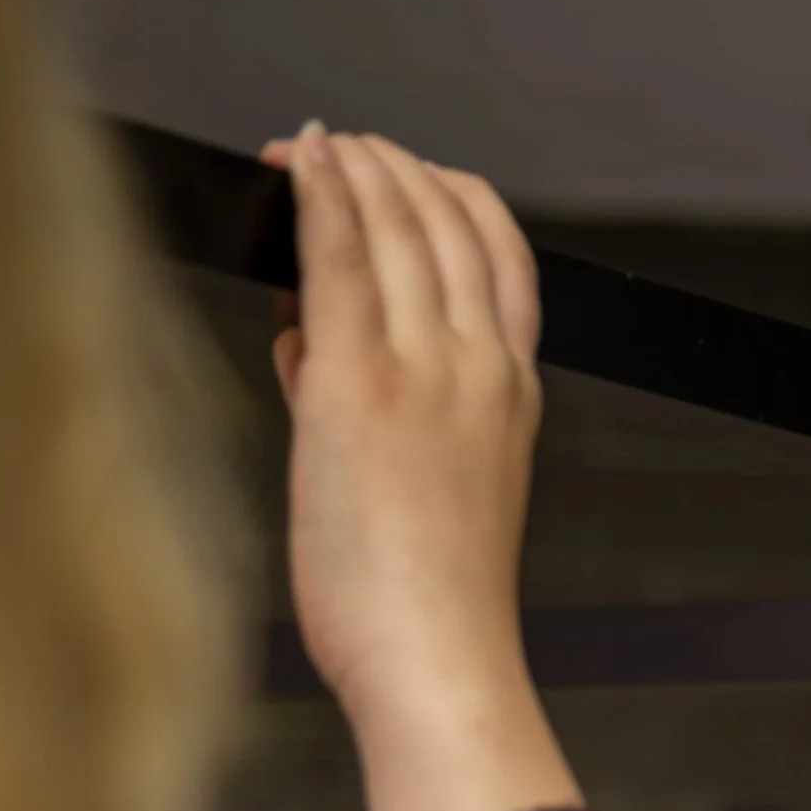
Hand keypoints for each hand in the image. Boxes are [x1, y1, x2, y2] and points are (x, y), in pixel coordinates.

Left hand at [262, 125, 542, 726]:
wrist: (439, 664)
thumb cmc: (427, 606)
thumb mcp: (424, 489)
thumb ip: (371, 403)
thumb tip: (307, 344)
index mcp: (512, 393)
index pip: (498, 252)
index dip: (450, 193)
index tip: (403, 172)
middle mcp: (481, 366)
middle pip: (448, 221)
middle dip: (391, 166)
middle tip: (338, 146)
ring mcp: (426, 369)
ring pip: (397, 224)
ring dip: (352, 165)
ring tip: (308, 146)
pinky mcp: (360, 386)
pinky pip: (341, 258)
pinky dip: (321, 194)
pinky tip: (298, 158)